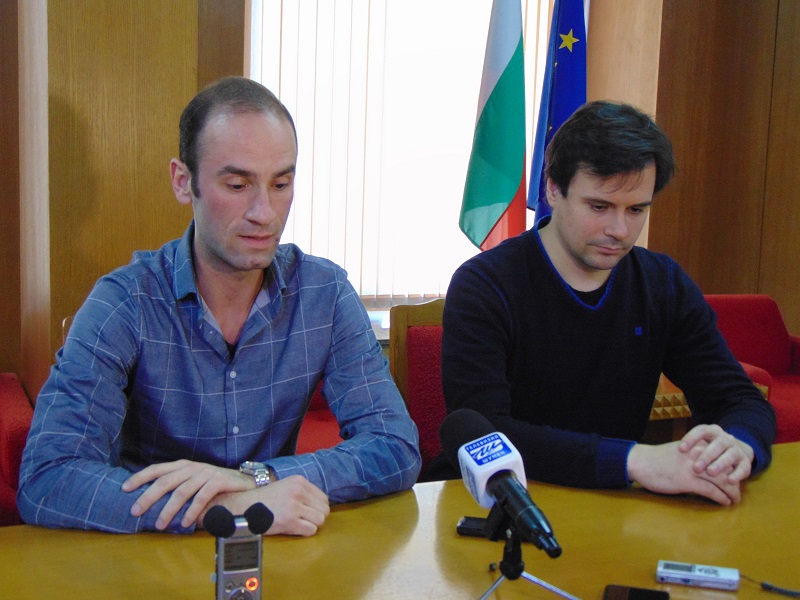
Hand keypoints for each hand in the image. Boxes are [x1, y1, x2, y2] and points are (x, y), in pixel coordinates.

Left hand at [122, 459, 252, 529]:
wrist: (245, 483)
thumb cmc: (216, 485)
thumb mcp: (194, 481)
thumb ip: (177, 486)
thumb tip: (150, 502)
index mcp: (183, 466)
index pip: (157, 469)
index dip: (140, 477)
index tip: (124, 488)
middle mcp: (193, 467)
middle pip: (166, 481)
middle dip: (148, 496)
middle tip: (135, 511)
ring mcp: (206, 472)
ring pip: (182, 491)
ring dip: (169, 509)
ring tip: (160, 524)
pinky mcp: (219, 480)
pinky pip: (202, 496)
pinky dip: (192, 510)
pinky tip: (185, 523)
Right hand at [204, 475, 329, 536]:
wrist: (244, 507)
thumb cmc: (264, 500)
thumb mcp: (285, 486)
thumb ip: (302, 491)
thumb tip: (321, 504)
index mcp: (299, 481)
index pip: (324, 498)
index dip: (318, 508)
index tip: (308, 512)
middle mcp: (298, 491)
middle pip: (324, 510)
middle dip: (316, 517)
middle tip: (303, 520)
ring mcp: (294, 506)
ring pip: (320, 520)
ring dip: (311, 525)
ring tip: (297, 523)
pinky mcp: (289, 521)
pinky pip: (311, 530)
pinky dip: (304, 532)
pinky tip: (292, 528)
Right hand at [627, 440, 741, 504]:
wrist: (641, 462)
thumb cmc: (657, 458)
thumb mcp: (679, 452)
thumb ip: (694, 455)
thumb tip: (707, 466)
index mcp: (697, 446)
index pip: (722, 458)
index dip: (730, 470)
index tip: (733, 479)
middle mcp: (698, 455)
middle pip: (725, 469)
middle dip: (734, 482)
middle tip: (737, 492)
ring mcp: (693, 468)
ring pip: (722, 481)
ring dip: (732, 492)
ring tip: (735, 499)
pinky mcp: (688, 481)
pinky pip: (711, 490)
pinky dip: (721, 497)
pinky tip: (725, 502)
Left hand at [678, 424, 754, 483]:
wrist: (734, 451)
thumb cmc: (708, 451)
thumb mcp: (699, 446)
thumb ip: (690, 449)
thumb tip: (671, 456)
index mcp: (712, 431)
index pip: (701, 430)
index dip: (691, 438)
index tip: (680, 449)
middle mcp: (725, 438)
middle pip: (717, 444)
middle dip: (706, 455)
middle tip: (696, 467)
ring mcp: (737, 449)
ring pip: (730, 454)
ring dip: (720, 464)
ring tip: (710, 472)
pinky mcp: (746, 462)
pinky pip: (744, 467)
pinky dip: (738, 474)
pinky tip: (730, 481)